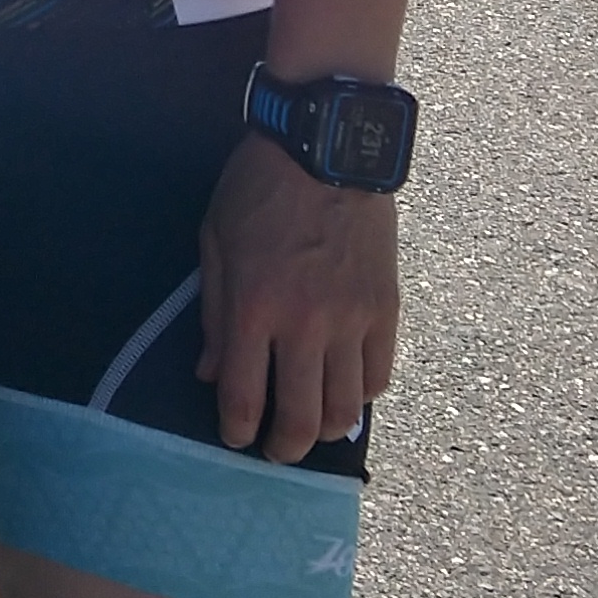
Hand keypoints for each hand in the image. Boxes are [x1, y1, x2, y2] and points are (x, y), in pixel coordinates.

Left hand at [197, 129, 400, 463]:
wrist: (326, 147)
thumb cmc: (258, 189)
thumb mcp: (216, 242)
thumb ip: (214, 313)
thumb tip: (210, 374)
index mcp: (255, 307)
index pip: (245, 396)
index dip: (237, 430)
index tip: (235, 439)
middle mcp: (306, 324)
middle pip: (302, 417)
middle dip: (285, 447)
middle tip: (276, 451)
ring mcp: (352, 319)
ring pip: (347, 407)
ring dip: (328, 430)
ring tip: (313, 430)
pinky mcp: (387, 308)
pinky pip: (380, 375)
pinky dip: (363, 395)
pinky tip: (347, 393)